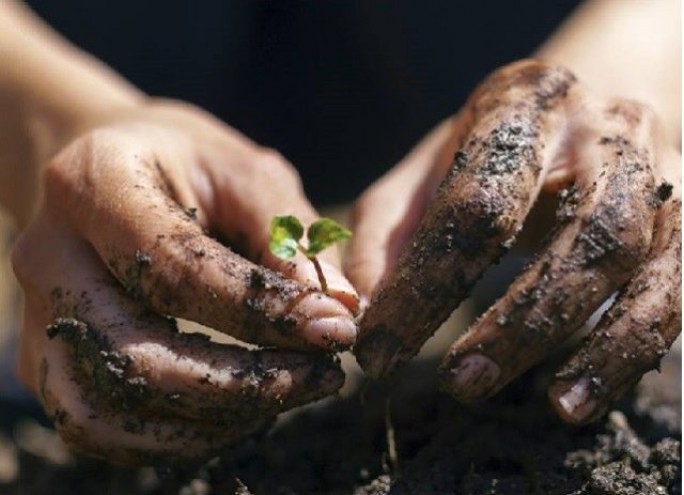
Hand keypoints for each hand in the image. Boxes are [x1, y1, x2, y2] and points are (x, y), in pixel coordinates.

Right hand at [11, 100, 358, 462]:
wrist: (114, 171)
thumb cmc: (189, 165)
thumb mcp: (245, 173)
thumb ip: (289, 236)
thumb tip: (342, 307)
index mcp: (93, 185)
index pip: (177, 270)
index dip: (263, 312)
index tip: (334, 330)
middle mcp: (48, 254)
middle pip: (136, 355)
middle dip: (242, 383)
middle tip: (323, 376)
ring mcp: (39, 314)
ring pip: (110, 409)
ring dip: (211, 422)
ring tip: (287, 395)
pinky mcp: (48, 357)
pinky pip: (99, 426)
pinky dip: (173, 436)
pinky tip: (238, 411)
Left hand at [346, 60, 679, 423]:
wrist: (587, 110)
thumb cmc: (492, 150)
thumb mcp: (429, 171)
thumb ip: (387, 232)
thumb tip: (360, 305)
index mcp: (521, 106)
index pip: (473, 205)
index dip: (424, 286)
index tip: (378, 353)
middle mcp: (601, 127)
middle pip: (578, 230)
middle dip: (518, 320)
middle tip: (459, 384)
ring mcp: (658, 169)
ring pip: (636, 260)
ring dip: (593, 341)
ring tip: (552, 406)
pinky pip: (674, 289)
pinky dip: (632, 347)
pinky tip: (585, 393)